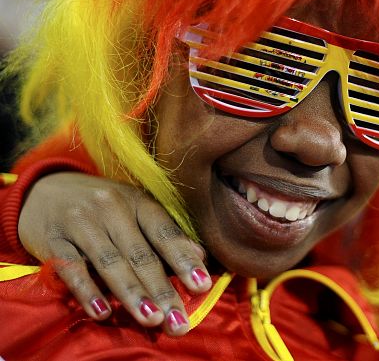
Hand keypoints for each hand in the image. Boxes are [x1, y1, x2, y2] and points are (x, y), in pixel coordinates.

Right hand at [18, 172, 210, 335]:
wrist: (42, 190)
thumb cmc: (101, 207)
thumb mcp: (135, 210)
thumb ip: (165, 234)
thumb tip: (201, 256)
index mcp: (139, 201)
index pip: (166, 233)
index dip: (184, 260)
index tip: (203, 286)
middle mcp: (113, 208)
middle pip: (141, 254)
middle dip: (162, 290)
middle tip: (179, 322)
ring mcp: (81, 222)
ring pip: (111, 263)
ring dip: (133, 294)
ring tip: (152, 319)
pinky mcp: (52, 239)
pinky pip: (72, 269)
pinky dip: (88, 292)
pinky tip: (103, 313)